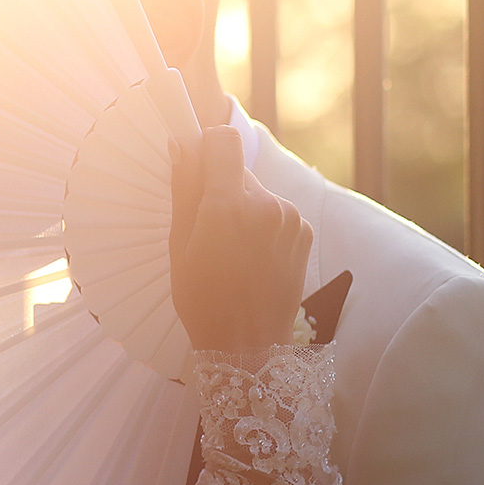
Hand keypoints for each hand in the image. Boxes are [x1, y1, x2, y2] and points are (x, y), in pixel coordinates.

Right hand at [169, 126, 311, 351]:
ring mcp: (291, 219)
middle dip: (220, 188)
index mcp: (229, 206)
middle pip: (238, 170)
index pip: (223, 140)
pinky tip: (251, 257)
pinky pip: (276, 212)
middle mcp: (267, 205)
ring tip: (230, 250)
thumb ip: (184, 189)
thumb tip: (182, 144)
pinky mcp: (304, 233)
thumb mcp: (179, 245)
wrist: (246, 344)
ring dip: (243, 208)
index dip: (206, 146)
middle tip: (206, 230)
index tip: (195, 165)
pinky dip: (262, 225)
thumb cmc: (202, 299)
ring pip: (257, 193)